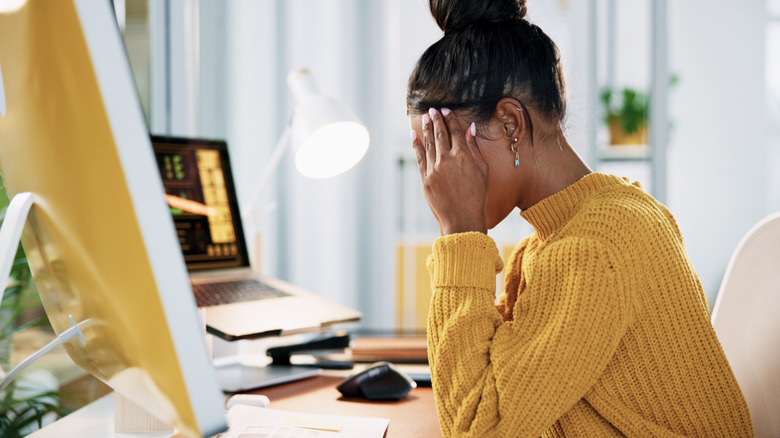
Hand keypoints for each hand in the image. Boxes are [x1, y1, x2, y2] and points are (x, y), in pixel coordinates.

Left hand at [411, 108, 488, 235]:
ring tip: (425, 117)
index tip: (446, 110)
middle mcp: (446, 160)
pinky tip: (414, 135)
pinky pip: (419, 157)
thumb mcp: (482, 170)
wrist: (462, 219)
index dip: (450, 119)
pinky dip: (416, 145)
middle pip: (440, 135)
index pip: (455, 132)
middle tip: (432, 110)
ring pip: (429, 144)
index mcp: (463, 156)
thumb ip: (474, 147)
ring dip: (427, 129)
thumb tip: (470, 128)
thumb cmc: (477, 196)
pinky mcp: (425, 179)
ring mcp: (434, 169)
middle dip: (436, 120)